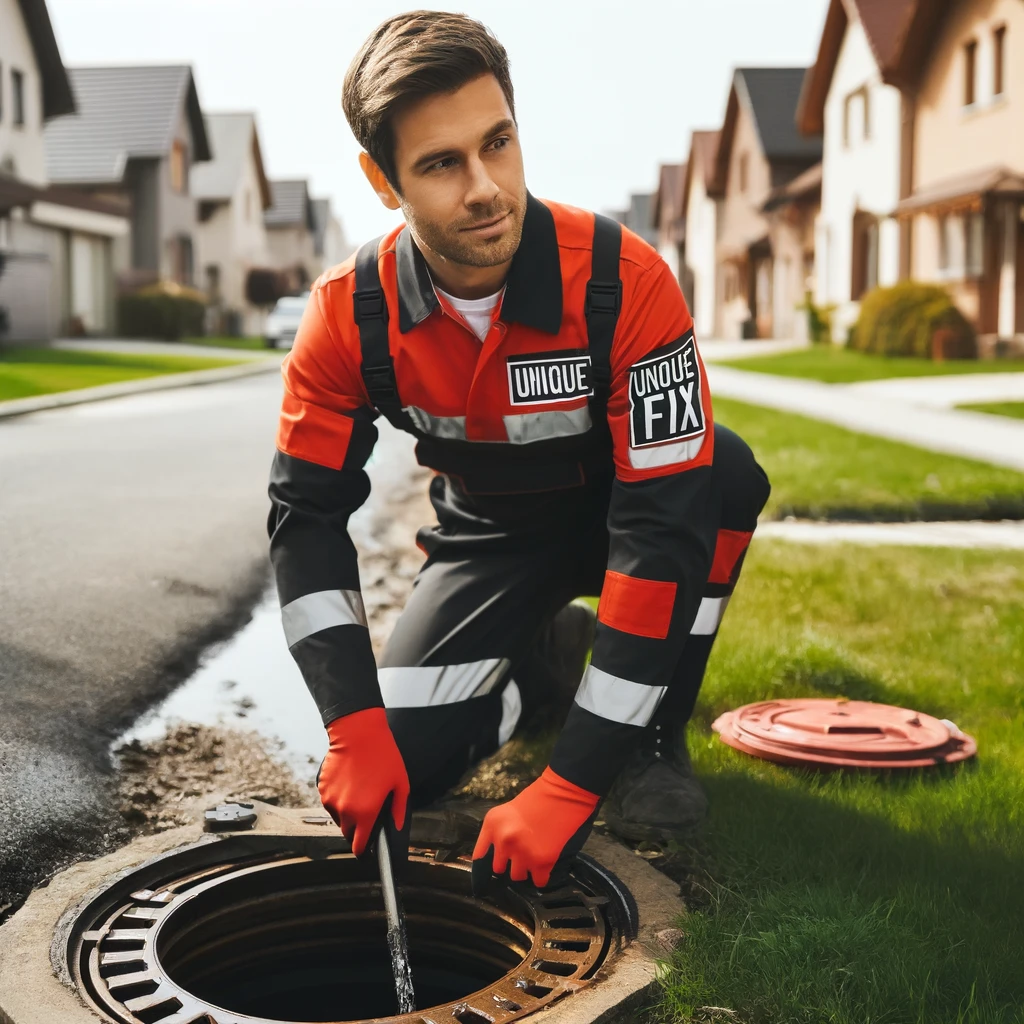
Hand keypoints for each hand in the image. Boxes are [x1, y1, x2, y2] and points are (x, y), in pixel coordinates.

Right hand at [317, 707, 409, 856]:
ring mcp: (330, 800)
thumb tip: (396, 826)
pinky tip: (349, 783)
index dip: (364, 850)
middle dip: (357, 829)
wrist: (358, 733)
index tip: (367, 850)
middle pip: (348, 833)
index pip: (359, 845)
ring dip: (346, 813)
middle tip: (368, 813)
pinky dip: (338, 798)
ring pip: (338, 818)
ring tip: (359, 793)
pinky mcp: (322, 788)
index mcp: (366, 813)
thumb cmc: (382, 755)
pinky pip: (330, 802)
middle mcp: (345, 810)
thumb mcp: (400, 783)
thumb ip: (398, 809)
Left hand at [471, 767, 598, 891]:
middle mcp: (503, 841)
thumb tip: (500, 855)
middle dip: (509, 862)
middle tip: (521, 853)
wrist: (563, 793)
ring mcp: (521, 853)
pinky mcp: (541, 862)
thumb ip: (498, 831)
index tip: (492, 867)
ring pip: (517, 876)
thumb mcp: (507, 811)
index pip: (479, 855)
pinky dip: (542, 876)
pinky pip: (538, 881)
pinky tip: (546, 865)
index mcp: (492, 824)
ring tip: (535, 856)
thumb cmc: (537, 798)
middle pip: (498, 868)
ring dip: (525, 869)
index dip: (486, 862)